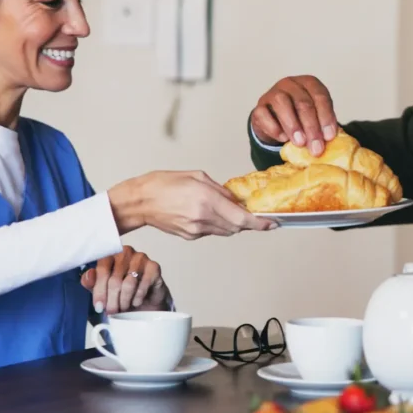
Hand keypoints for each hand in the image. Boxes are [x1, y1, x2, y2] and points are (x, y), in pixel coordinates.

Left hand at [81, 245, 169, 313]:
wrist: (146, 301)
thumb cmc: (121, 293)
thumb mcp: (102, 290)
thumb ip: (92, 282)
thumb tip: (88, 276)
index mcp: (110, 254)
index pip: (102, 269)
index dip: (99, 290)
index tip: (99, 307)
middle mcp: (125, 252)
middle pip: (114, 279)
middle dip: (112, 300)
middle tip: (112, 312)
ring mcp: (141, 258)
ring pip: (129, 283)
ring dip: (124, 300)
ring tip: (123, 308)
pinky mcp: (154, 267)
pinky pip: (143, 285)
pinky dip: (138, 297)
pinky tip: (136, 302)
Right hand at [110, 170, 274, 238]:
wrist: (138, 201)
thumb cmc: (162, 184)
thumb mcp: (197, 177)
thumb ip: (220, 190)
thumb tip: (236, 201)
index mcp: (206, 201)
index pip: (242, 218)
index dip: (260, 223)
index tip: (273, 223)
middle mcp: (203, 219)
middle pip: (237, 227)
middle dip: (250, 223)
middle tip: (259, 216)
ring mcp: (196, 230)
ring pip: (226, 231)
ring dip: (235, 223)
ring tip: (233, 211)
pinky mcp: (190, 236)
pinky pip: (212, 231)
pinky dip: (219, 224)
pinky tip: (211, 213)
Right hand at [251, 75, 338, 155]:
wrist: (277, 123)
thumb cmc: (302, 119)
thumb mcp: (317, 118)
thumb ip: (323, 126)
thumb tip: (328, 141)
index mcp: (310, 83)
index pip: (320, 96)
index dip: (326, 117)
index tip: (329, 137)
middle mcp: (291, 84)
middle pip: (302, 102)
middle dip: (311, 127)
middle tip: (316, 148)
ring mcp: (273, 93)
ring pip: (282, 103)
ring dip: (293, 125)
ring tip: (300, 143)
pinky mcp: (259, 107)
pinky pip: (264, 114)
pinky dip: (274, 128)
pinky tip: (283, 138)